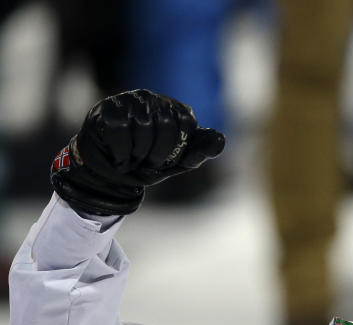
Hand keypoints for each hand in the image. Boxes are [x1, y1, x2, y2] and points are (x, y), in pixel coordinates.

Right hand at [50, 89, 225, 215]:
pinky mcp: (107, 109)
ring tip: (133, 159)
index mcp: (175, 109)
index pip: (186, 124)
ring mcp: (128, 100)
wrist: (110, 173)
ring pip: (141, 128)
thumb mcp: (179, 162)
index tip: (166, 161)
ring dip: (138, 155)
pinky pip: (120, 132)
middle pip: (165, 125)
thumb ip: (200, 151)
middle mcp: (152, 99)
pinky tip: (119, 158)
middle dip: (157, 154)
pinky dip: (121, 154)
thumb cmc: (148, 163)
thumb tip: (220, 139)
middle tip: (147, 162)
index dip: (176, 149)